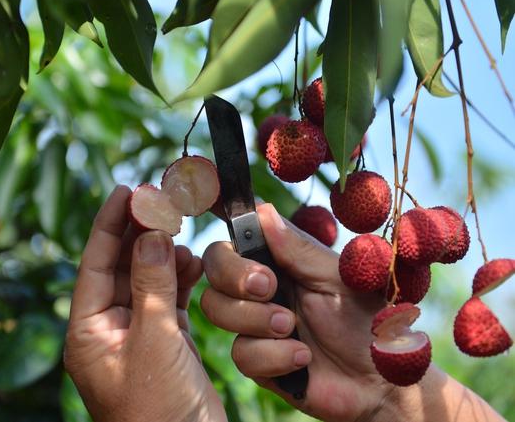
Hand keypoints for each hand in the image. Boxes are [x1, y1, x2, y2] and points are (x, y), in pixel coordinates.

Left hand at [64, 186, 226, 421]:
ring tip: (181, 230)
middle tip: (160, 200)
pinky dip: (180, 279)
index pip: (95, 264)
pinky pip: (168, 300)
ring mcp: (138, 336)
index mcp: (88, 333)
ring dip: (164, 255)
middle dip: (140, 234)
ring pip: (147, 281)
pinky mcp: (165, 343)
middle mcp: (108, 331)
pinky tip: (194, 263)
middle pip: (122, 268)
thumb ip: (152, 284)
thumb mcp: (155, 341)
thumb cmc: (160, 411)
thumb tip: (150, 232)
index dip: (110, 224)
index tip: (126, 191)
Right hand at [202, 202, 389, 420]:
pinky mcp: (257, 362)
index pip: (233, 239)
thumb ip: (298, 249)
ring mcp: (254, 325)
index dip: (228, 240)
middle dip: (235, 276)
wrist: (380, 380)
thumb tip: (262, 211)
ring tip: (292, 327)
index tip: (243, 245)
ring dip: (254, 318)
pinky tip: (303, 358)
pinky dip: (274, 355)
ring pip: (216, 309)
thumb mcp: (338, 278)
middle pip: (211, 269)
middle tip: (269, 287)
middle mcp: (260, 289)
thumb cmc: (367, 320)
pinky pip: (242, 353)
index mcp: (278, 260)